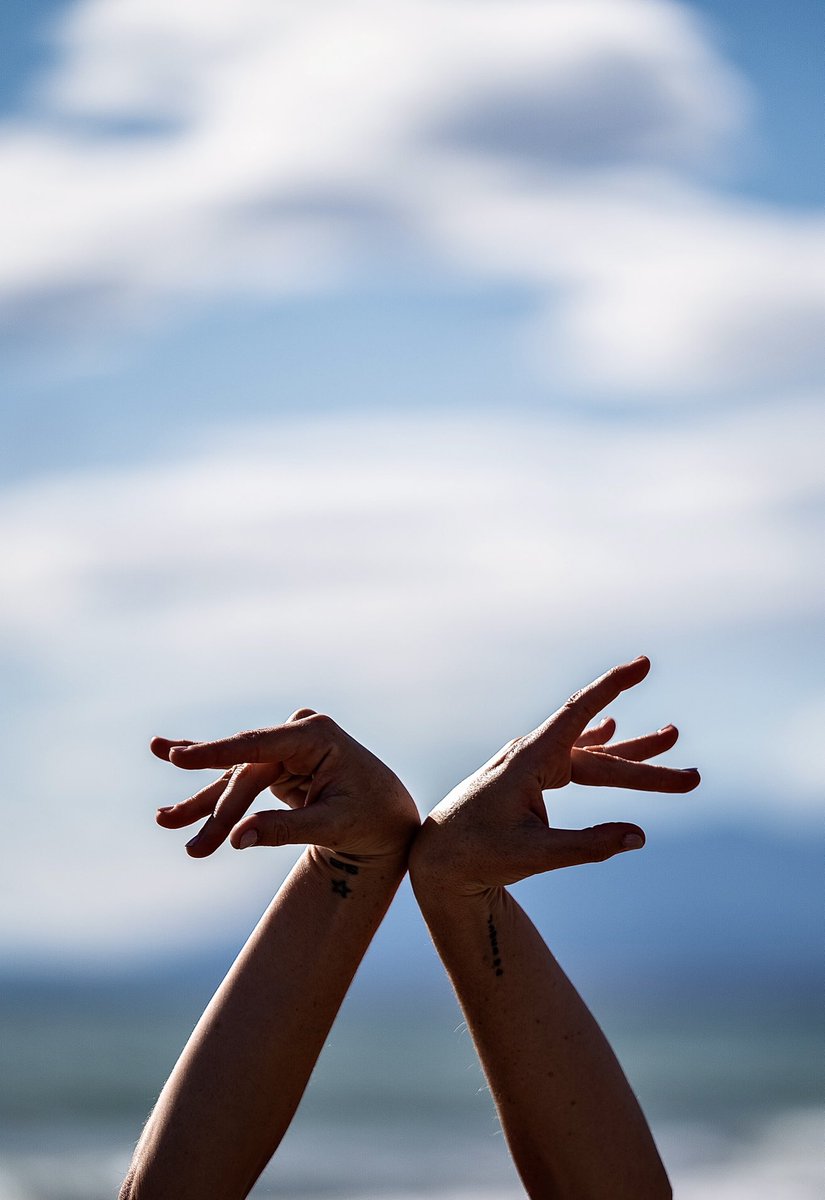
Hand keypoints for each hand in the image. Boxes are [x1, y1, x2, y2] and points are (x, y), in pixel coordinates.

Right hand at [152, 709, 418, 860]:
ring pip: (235, 777)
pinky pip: (237, 773)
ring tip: (163, 820)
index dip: (215, 753)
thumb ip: (284, 829)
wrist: (388, 820)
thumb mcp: (332, 825)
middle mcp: (297, 733)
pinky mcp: (277, 763)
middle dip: (218, 813)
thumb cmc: (370, 819)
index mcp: (316, 735)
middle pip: (244, 774)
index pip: (257, 746)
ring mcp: (285, 746)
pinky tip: (166, 751)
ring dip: (202, 803)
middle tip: (193, 847)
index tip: (178, 759)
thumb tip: (236, 839)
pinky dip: (207, 776)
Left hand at [410, 656, 698, 894]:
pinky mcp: (530, 780)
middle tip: (696, 779)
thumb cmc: (478, 854)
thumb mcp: (534, 856)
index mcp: (532, 760)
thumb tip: (639, 836)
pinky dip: (597, 745)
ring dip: (630, 752)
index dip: (613, 686)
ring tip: (671, 736)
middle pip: (601, 754)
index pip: (579, 713)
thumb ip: (587, 846)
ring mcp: (532, 766)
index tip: (644, 663)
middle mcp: (534, 755)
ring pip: (592, 754)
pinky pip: (573, 757)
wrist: (437, 860)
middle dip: (647, 765)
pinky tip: (612, 731)